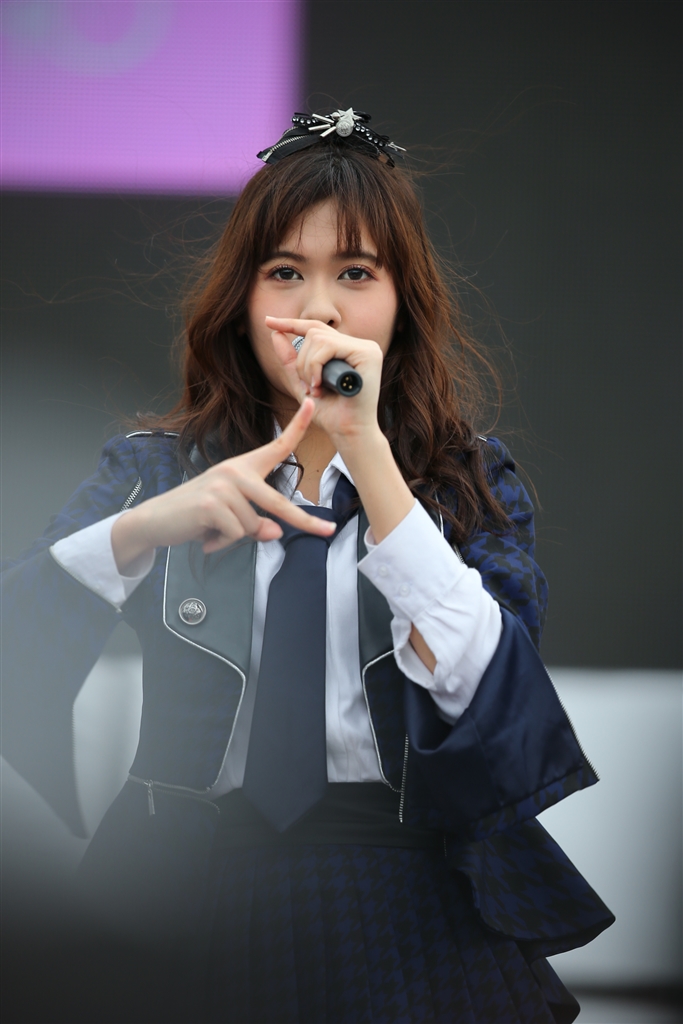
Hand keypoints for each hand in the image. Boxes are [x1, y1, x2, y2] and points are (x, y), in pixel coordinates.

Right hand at [111, 399, 334, 572]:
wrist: (156, 520)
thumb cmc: (198, 516)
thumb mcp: (233, 518)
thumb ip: (257, 524)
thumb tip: (274, 531)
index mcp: (243, 468)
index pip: (276, 445)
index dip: (297, 425)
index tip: (313, 404)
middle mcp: (235, 471)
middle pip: (278, 502)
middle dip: (306, 521)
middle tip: (329, 531)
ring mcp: (223, 485)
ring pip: (254, 526)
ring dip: (236, 538)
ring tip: (213, 530)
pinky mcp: (211, 503)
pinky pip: (236, 534)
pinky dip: (222, 543)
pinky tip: (206, 535)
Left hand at [265, 317, 384, 443]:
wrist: (347, 433)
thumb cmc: (330, 413)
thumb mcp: (303, 383)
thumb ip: (291, 360)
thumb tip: (275, 334)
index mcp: (348, 349)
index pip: (317, 328)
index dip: (291, 324)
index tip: (268, 322)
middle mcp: (360, 345)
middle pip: (315, 332)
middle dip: (301, 360)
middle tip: (307, 387)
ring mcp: (367, 348)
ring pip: (319, 338)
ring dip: (308, 366)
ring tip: (316, 389)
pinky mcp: (368, 354)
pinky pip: (329, 346)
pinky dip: (316, 366)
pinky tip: (321, 385)